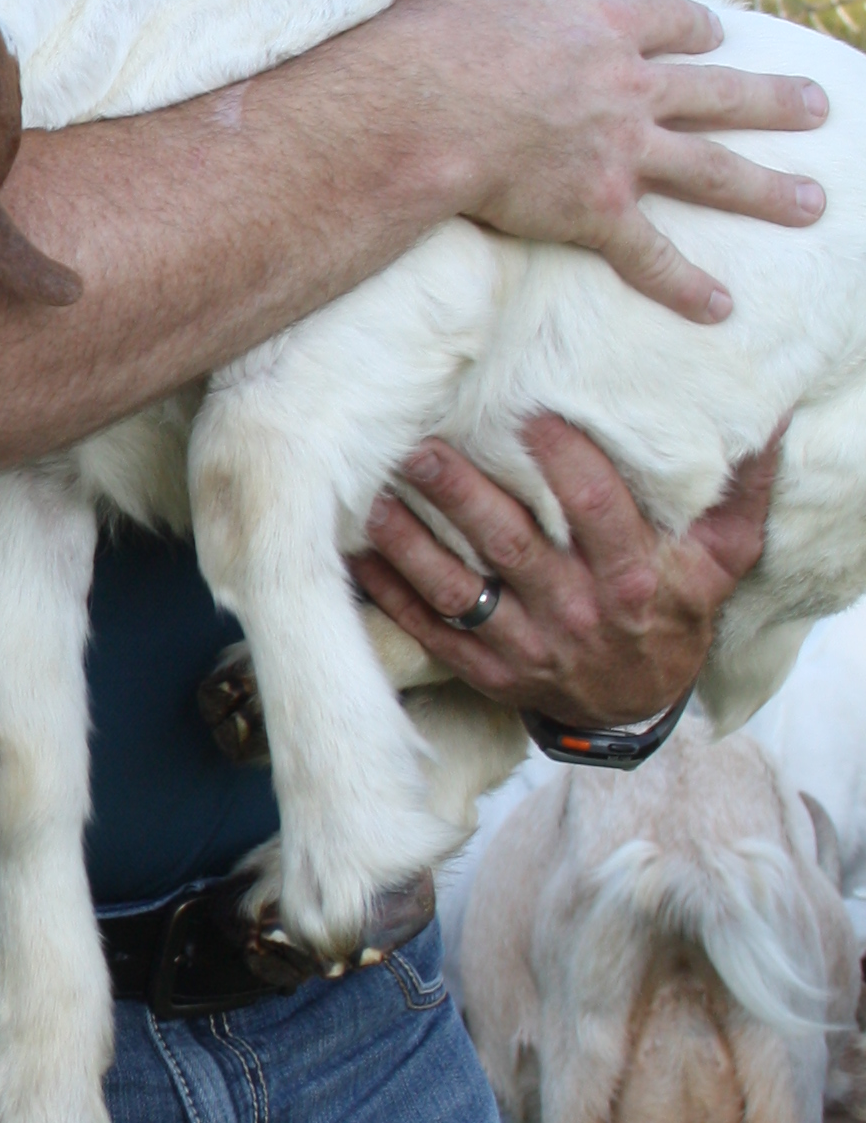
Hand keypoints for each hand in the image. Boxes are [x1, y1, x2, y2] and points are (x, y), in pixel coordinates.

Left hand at [352, 415, 780, 727]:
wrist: (638, 708)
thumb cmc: (676, 615)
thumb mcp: (722, 562)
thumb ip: (741, 495)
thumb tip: (765, 423)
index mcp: (635, 581)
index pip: (595, 512)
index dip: (564, 462)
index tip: (528, 415)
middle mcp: (577, 614)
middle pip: (512, 544)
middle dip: (463, 493)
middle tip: (421, 445)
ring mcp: (527, 647)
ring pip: (459, 589)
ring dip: (413, 541)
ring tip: (379, 494)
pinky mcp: (488, 672)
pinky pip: (431, 631)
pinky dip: (391, 595)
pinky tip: (357, 554)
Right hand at [395, 0, 825, 322]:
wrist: (429, 105)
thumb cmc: (436, 34)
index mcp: (600, 30)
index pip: (665, 22)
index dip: (693, 27)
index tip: (717, 32)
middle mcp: (628, 89)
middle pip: (717, 92)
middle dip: (771, 101)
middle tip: (816, 108)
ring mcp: (621, 151)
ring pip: (711, 170)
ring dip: (766, 190)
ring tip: (811, 203)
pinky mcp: (597, 210)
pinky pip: (649, 254)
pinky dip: (684, 284)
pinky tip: (720, 307)